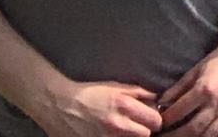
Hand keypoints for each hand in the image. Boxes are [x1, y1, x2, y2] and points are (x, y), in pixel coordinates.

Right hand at [38, 81, 162, 136]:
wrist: (60, 105)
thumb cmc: (90, 94)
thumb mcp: (116, 87)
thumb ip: (139, 93)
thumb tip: (157, 98)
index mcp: (124, 105)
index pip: (154, 121)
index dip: (155, 121)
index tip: (151, 120)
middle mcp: (116, 124)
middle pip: (145, 136)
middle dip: (144, 131)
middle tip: (138, 128)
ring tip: (124, 131)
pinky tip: (111, 135)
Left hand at [156, 49, 217, 135]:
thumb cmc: (217, 62)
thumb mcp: (195, 71)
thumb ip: (177, 88)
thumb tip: (160, 104)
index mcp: (205, 88)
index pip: (179, 111)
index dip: (166, 120)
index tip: (158, 124)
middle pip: (192, 128)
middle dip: (174, 136)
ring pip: (208, 135)